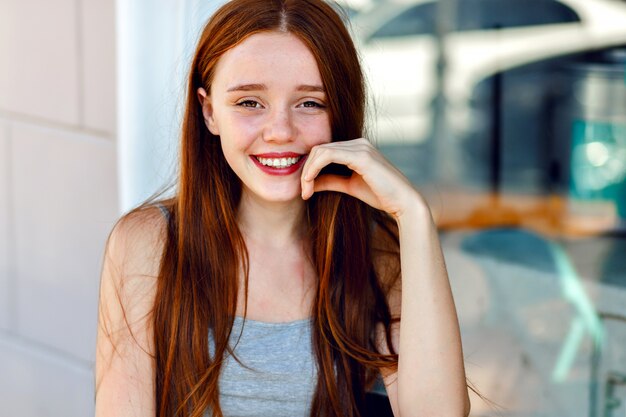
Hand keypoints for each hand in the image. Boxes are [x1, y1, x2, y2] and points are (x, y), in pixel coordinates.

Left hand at [301, 138, 423, 218]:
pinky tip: (310, 183)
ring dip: (307, 171)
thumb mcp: (349, 186)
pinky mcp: (361, 156)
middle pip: (319, 149)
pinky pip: (328, 155)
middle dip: (305, 170)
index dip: (309, 168)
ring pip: (320, 151)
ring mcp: (361, 147)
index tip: (305, 190)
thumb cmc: (381, 195)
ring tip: (305, 191)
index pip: (324, 151)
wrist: (403, 202)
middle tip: (302, 192)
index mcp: (357, 147)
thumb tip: (309, 182)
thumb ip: (330, 181)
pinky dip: (314, 168)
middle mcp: (358, 142)